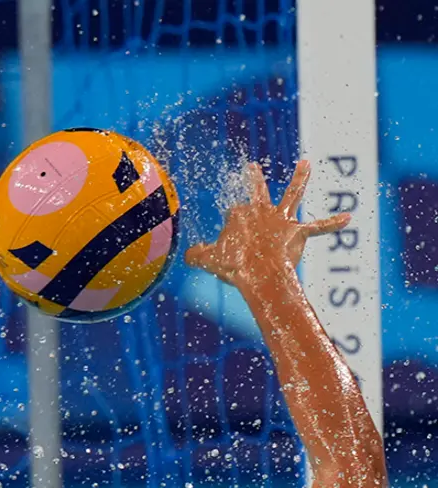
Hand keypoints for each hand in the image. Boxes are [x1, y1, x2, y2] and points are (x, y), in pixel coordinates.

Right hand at [185, 161, 350, 287]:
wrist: (259, 273)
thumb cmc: (233, 266)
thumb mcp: (206, 260)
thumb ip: (196, 254)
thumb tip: (189, 255)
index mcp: (238, 214)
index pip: (233, 215)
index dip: (231, 231)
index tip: (230, 248)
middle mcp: (261, 210)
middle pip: (257, 191)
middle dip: (254, 178)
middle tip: (253, 168)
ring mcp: (281, 219)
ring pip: (292, 194)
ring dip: (300, 178)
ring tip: (307, 163)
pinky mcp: (298, 232)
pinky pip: (318, 227)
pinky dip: (332, 224)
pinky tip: (347, 218)